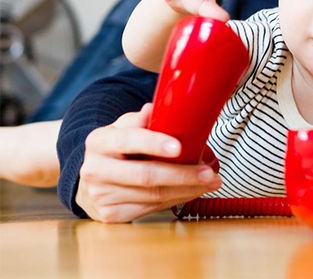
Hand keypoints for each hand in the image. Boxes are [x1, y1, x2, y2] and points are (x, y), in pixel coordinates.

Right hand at [75, 103, 221, 222]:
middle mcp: (95, 169)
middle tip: (209, 173)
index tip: (179, 147)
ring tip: (210, 182)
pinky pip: (151, 208)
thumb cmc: (116, 150)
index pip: (128, 140)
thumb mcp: (122, 128)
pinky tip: (192, 192)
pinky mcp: (111, 215)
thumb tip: (155, 109)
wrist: (90, 181)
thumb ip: (139, 119)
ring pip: (153, 196)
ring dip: (187, 190)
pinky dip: (176, 200)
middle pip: (145, 175)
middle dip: (182, 175)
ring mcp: (101, 195)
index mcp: (98, 141)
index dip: (154, 143)